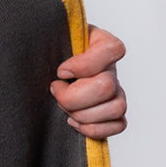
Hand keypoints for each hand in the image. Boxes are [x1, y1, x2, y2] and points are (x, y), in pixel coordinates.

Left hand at [51, 24, 126, 139]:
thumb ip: (51, 38)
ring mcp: (117, 90)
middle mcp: (111, 68)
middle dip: (74, 97)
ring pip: (116, 108)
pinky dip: (93, 128)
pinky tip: (74, 120)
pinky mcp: (115, 112)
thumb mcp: (48, 38)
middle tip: (55, 90)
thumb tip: (58, 68)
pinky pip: (119, 124)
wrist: (46, 68)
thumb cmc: (48, 52)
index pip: (111, 49)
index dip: (84, 65)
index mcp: (100, 42)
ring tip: (64, 107)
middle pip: (106, 86)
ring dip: (83, 114)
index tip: (60, 71)